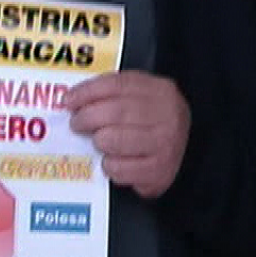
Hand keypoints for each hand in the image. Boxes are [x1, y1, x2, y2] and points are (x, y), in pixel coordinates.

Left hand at [65, 70, 190, 197]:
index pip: (117, 84)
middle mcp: (167, 116)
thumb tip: (73, 100)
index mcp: (160, 91)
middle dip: (87, 118)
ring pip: (112, 141)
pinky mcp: (158, 172)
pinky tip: (113, 162)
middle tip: (77, 124)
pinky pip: (118, 168)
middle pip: (113, 112)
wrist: (187, 154)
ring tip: (99, 142)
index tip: (68, 100)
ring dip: (98, 143)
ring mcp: (165, 145)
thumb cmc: (153, 125)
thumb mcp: (142, 100)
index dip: (87, 92)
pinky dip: (109, 166)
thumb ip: (113, 95)